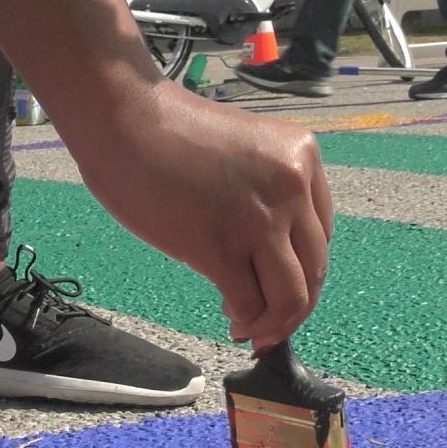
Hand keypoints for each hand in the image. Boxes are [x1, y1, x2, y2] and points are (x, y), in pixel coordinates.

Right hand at [67, 80, 332, 351]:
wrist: (125, 118)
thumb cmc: (167, 131)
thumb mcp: (243, 151)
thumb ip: (263, 192)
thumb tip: (261, 251)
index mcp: (301, 158)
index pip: (322, 235)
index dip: (303, 272)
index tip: (278, 287)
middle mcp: (292, 188)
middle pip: (314, 271)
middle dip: (294, 308)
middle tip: (269, 324)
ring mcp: (259, 219)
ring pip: (291, 297)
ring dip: (273, 324)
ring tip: (249, 328)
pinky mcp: (220, 247)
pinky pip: (249, 302)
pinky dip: (245, 321)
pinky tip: (230, 319)